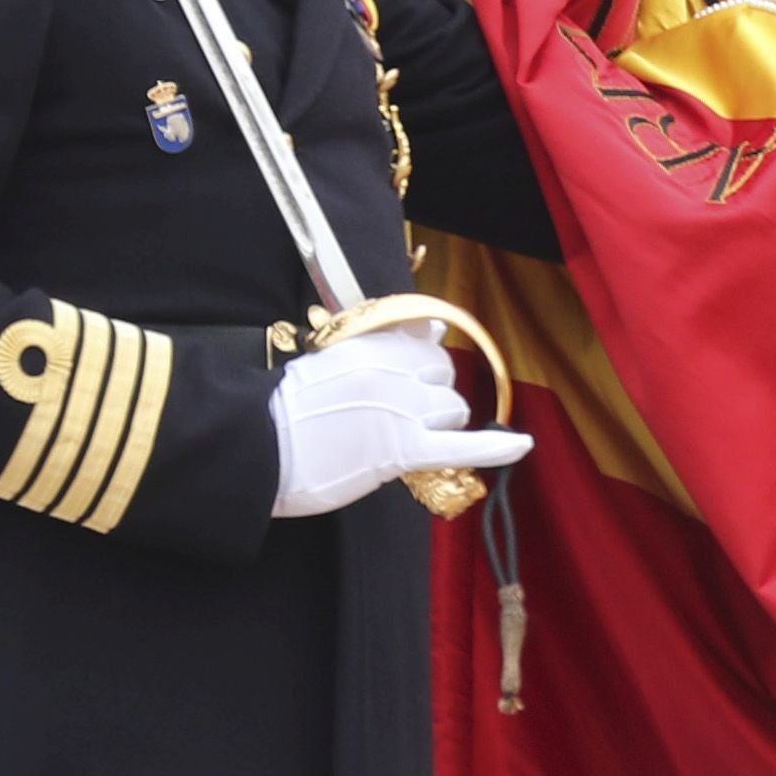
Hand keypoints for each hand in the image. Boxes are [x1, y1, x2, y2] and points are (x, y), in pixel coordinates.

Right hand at [269, 326, 522, 519]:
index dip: (425, 372)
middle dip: (434, 399)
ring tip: (401, 442)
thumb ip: (384, 343)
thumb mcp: (332, 361)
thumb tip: (434, 326)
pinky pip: (463, 446)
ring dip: (439, 428)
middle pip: (447, 378)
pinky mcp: (401, 449)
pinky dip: (496, 447)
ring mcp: (399, 409)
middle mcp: (392, 370)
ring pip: (454, 410)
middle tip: (400, 421)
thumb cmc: (284, 413)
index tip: (414, 385)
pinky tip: (522, 445)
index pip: (427, 346)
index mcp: (372, 345)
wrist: (252, 446)